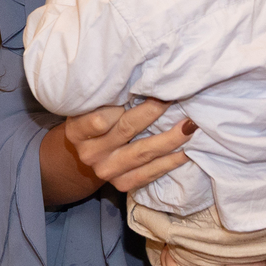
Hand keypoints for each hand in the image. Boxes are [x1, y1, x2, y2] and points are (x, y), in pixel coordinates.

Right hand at [65, 99, 192, 193]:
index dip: (123, 104)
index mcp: (76, 132)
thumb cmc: (92, 120)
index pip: (100, 119)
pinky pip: (150, 173)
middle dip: (152, 112)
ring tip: (189, 125)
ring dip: (170, 139)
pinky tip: (185, 151)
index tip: (144, 90)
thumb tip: (141, 81)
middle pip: (126, 130)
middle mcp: (89, 153)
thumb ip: (106, 98)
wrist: (90, 153)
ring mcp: (106, 171)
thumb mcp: (89, 107)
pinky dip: (170, 162)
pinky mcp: (122, 184)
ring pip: (143, 153)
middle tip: (173, 97)